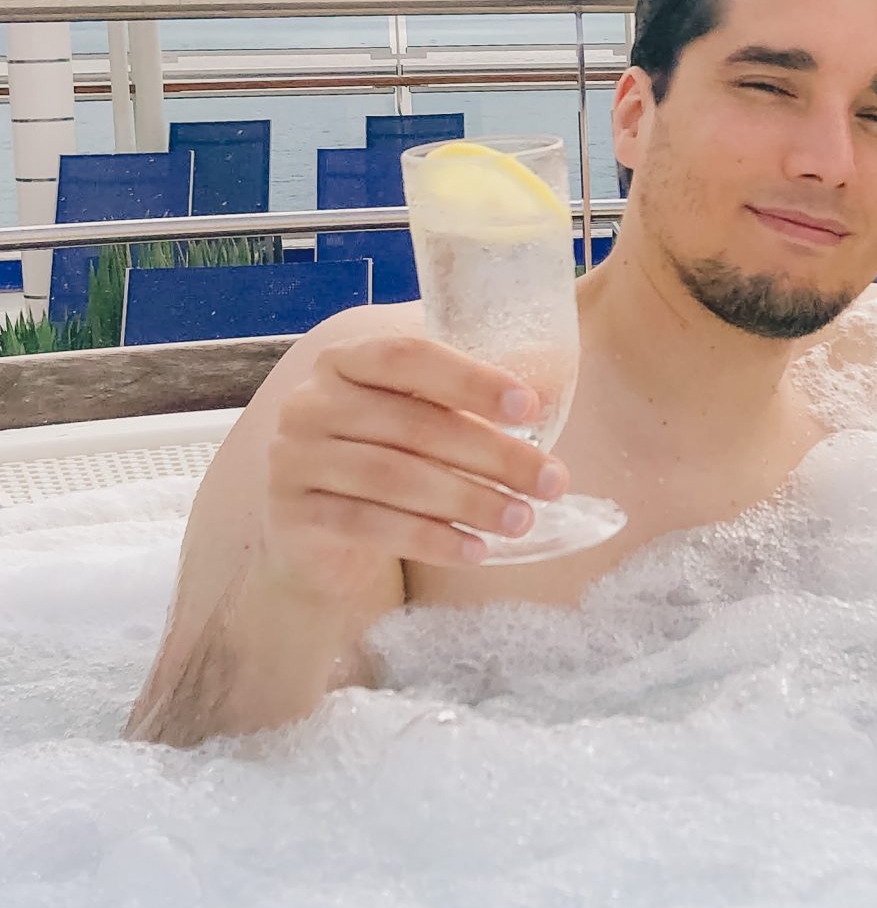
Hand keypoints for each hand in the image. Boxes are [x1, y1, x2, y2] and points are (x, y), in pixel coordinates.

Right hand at [263, 330, 569, 599]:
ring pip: (394, 477)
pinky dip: (431, 539)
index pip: (408, 357)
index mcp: (344, 360)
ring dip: (469, 500)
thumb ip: (467, 394)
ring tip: (522, 519)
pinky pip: (370, 525)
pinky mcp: (293, 514)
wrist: (319, 536)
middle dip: (493, 454)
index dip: (472, 379)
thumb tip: (552, 381)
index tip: (532, 406)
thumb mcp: (421, 418)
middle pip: (412, 424)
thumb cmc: (389, 459)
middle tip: (551, 481)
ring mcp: (293, 458)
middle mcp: (309, 403)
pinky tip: (476, 551)